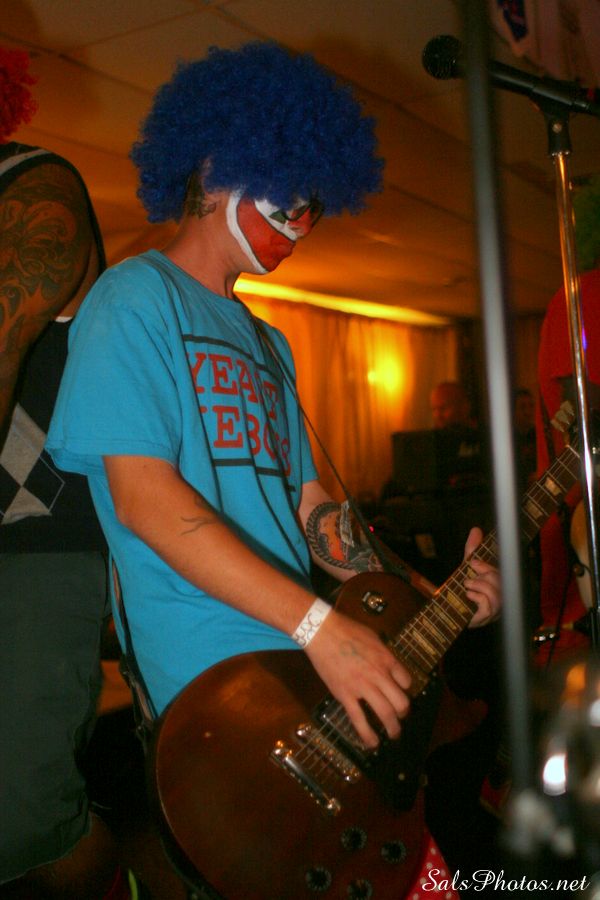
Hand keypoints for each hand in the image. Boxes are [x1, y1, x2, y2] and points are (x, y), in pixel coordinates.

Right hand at [305, 609, 411, 747]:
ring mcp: (362, 686)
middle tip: (400, 717)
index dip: (405, 689)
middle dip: (403, 713)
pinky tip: (372, 743)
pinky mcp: (345, 695)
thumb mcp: (372, 637)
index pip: (406, 681)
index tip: (401, 692)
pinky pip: (359, 719)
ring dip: (393, 728)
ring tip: (393, 735)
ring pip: (385, 713)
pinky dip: (367, 735)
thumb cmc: (346, 629)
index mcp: (386, 659)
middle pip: (401, 702)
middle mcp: (378, 675)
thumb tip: (387, 663)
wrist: (322, 632)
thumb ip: (382, 653)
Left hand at [463, 526, 501, 626]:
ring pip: (496, 594)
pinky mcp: (486, 617)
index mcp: (500, 584)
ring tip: (467, 585)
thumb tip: (476, 529)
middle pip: (501, 581)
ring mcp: (495, 609)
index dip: (487, 566)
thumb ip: (472, 550)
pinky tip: (468, 595)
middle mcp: (501, 597)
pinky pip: (487, 606)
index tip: (472, 563)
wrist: (450, 611)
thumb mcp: (468, 567)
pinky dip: (476, 596)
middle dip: (484, 573)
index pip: (503, 572)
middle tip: (469, 575)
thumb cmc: (464, 589)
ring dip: (478, 585)